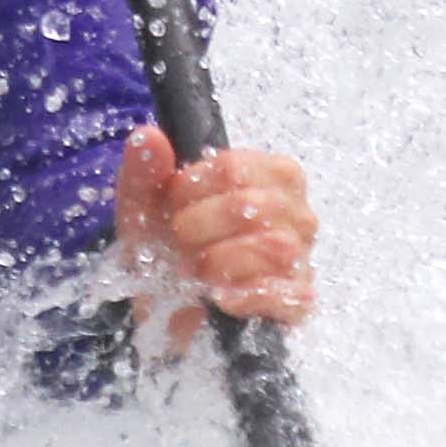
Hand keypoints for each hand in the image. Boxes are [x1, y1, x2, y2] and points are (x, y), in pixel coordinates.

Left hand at [110, 125, 316, 352]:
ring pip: (274, 246)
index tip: (172, 208)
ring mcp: (301, 257)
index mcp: (270, 175)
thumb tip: (148, 136)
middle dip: (202, 225)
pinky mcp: (299, 301)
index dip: (191, 188)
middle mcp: (296, 212)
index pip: (235, 168)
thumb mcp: (144, 209)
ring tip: (194, 271)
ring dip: (220, 260)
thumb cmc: (166, 247)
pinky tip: (219, 297)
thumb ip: (144, 171)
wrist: (166, 309)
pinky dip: (247, 295)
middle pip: (255, 204)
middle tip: (180, 241)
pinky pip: (286, 294)